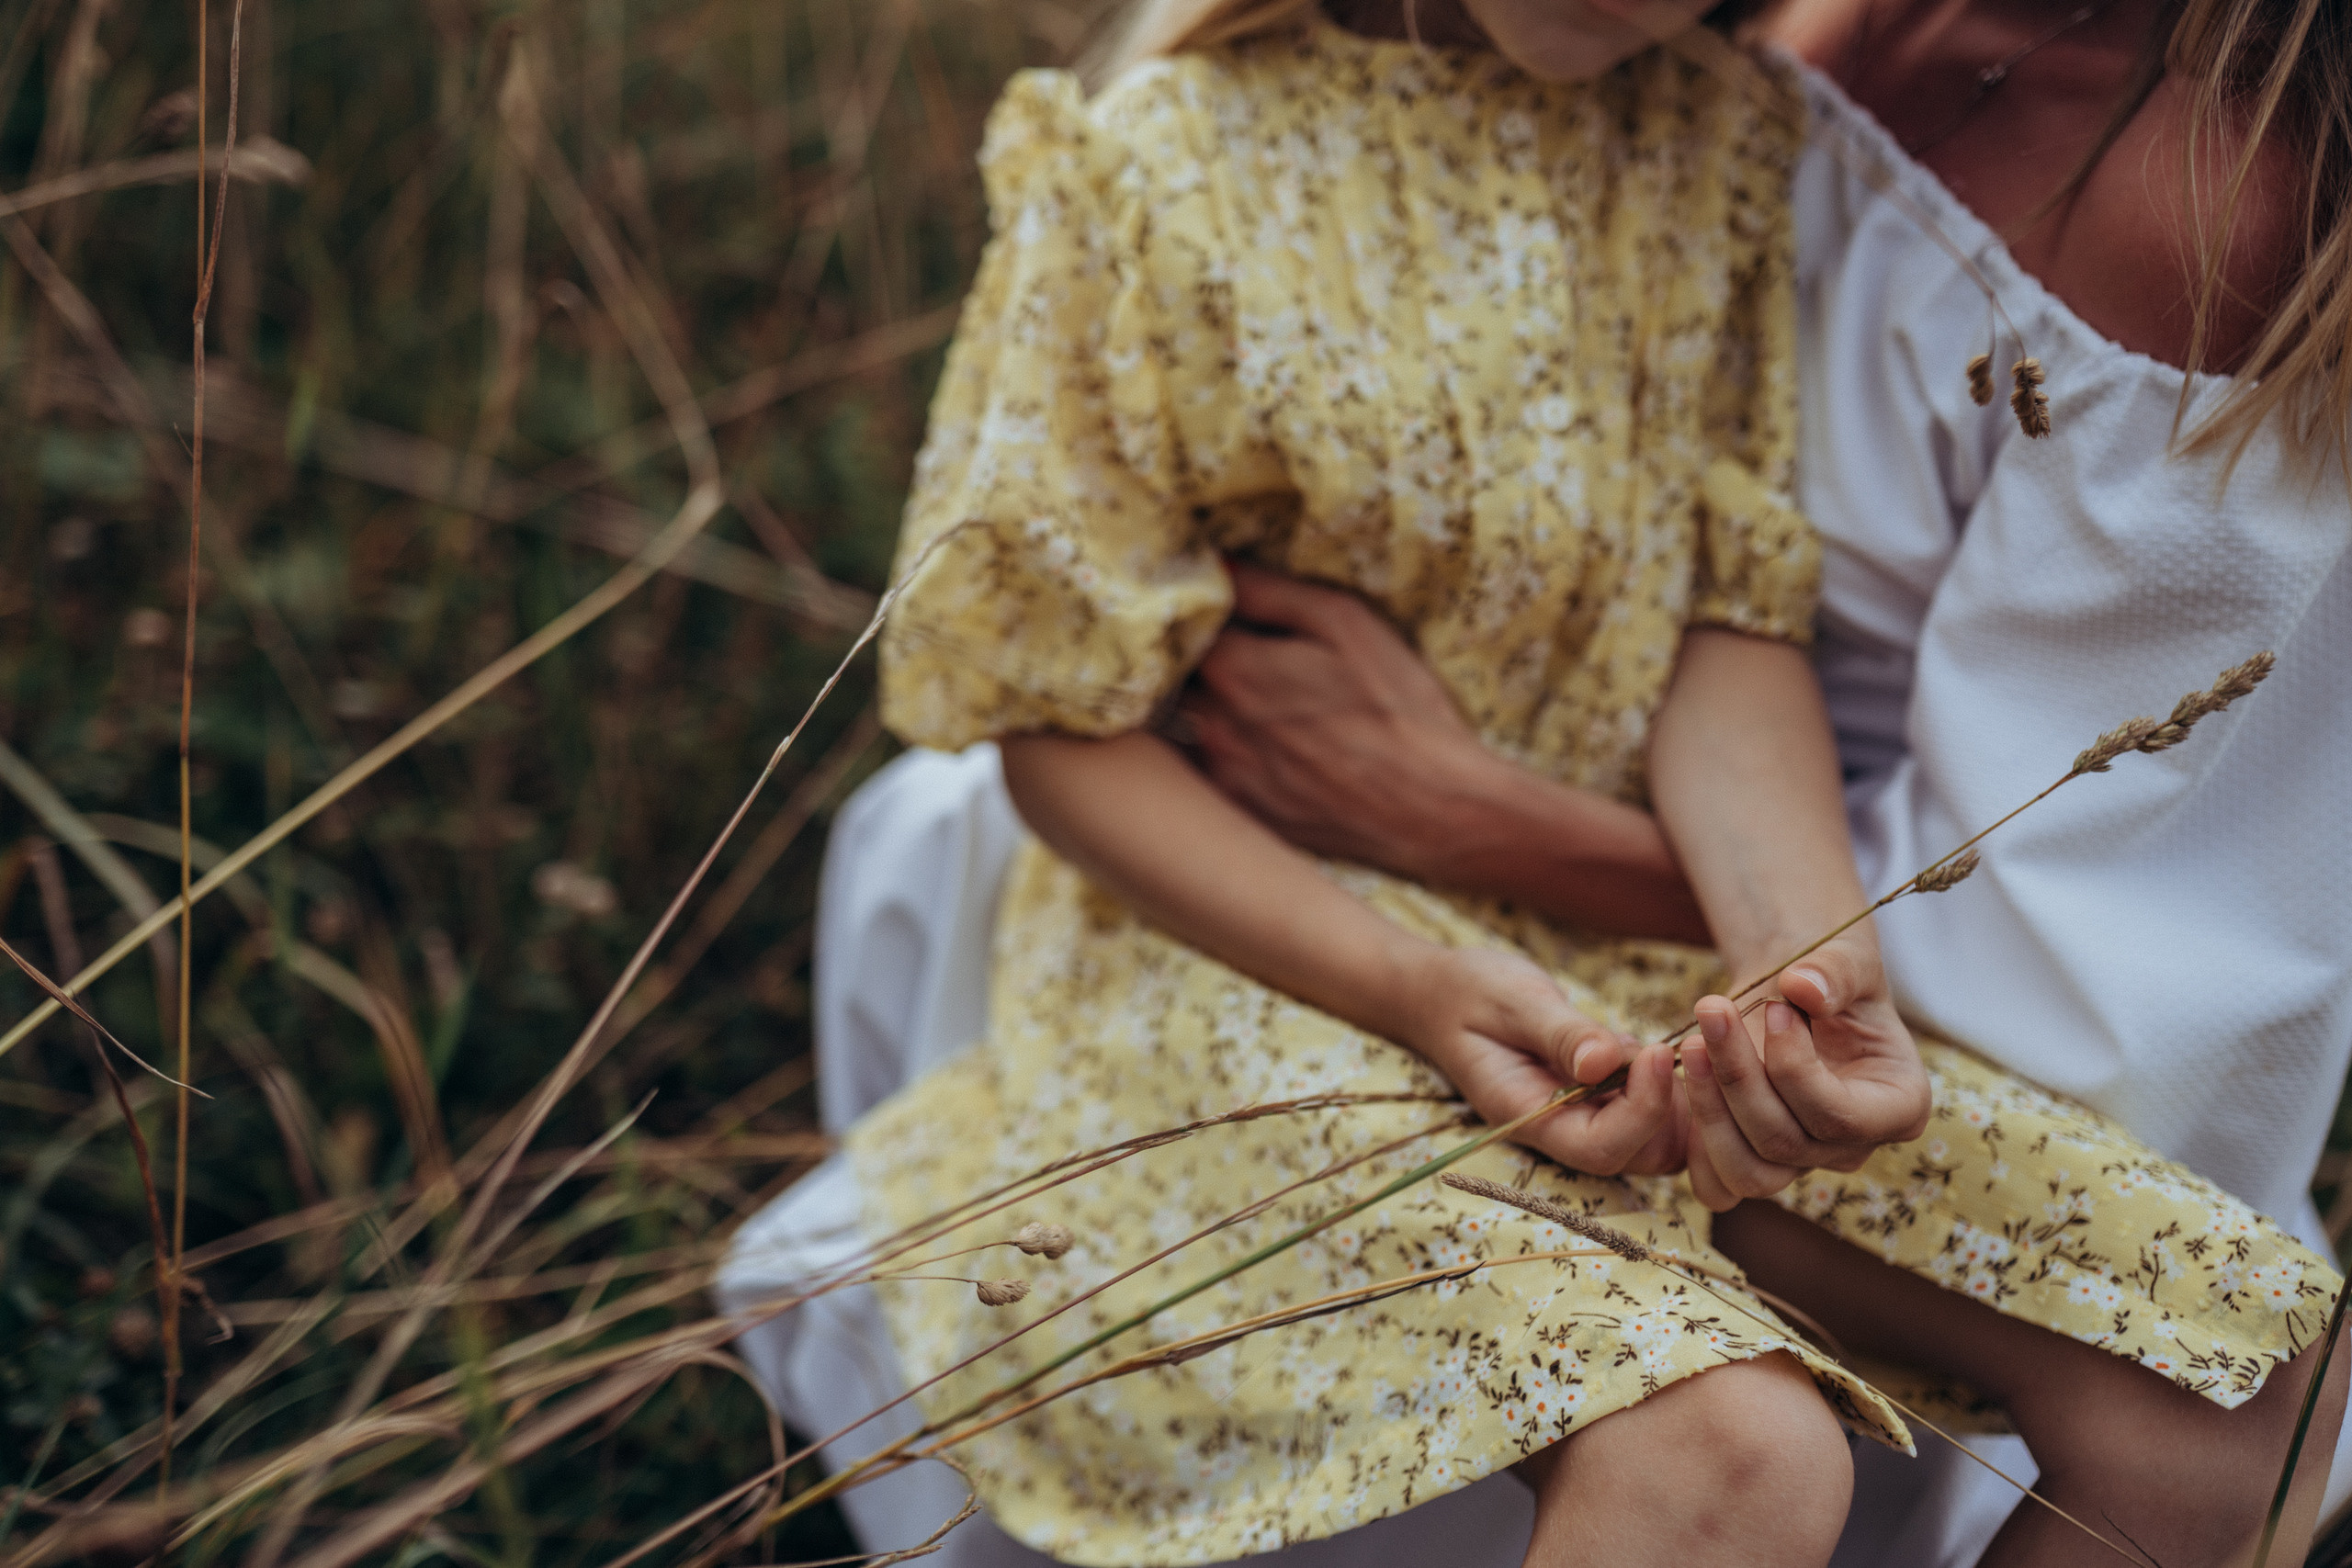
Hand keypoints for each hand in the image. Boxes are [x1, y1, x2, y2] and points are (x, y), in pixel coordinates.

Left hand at [1175, 561, 1490, 882]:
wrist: (1436, 810)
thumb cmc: (1399, 708)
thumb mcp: (1346, 624)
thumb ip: (1269, 591)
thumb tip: (1215, 564)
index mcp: (1234, 669)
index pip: (1185, 628)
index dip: (1205, 618)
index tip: (1229, 618)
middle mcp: (1214, 725)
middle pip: (1183, 680)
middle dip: (1204, 665)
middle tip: (1252, 662)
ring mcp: (1224, 776)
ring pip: (1193, 728)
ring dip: (1213, 713)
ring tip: (1269, 711)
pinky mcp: (1243, 816)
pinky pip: (1214, 774)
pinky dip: (1230, 757)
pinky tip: (1278, 755)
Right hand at [1405, 946, 1684, 1175]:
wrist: (1442, 995)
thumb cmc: (1471, 993)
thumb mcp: (1513, 1001)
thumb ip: (1560, 1034)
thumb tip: (1608, 1061)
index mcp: (1530, 1118)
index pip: (1602, 1147)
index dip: (1641, 1109)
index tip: (1652, 1051)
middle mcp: (1561, 1131)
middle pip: (1640, 1157)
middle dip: (1668, 1111)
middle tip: (1665, 1049)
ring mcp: (1583, 1119)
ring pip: (1655, 1142)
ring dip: (1673, 1100)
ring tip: (1654, 1045)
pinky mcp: (1600, 1101)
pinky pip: (1651, 1114)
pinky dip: (1666, 1086)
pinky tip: (1648, 1045)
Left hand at [1674, 932, 1929, 1210]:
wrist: (1792, 995)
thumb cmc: (1830, 979)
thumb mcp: (1847, 959)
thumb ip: (1835, 972)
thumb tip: (1802, 986)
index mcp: (1897, 1108)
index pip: (1840, 1117)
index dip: (1796, 1068)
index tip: (1774, 1008)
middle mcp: (1851, 1148)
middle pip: (1785, 1143)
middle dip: (1739, 1075)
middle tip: (1712, 1008)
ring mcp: (1800, 1163)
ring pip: (1747, 1172)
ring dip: (1708, 1108)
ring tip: (1688, 1043)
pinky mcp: (1752, 1163)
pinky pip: (1716, 1185)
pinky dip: (1690, 1143)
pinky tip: (1677, 1077)